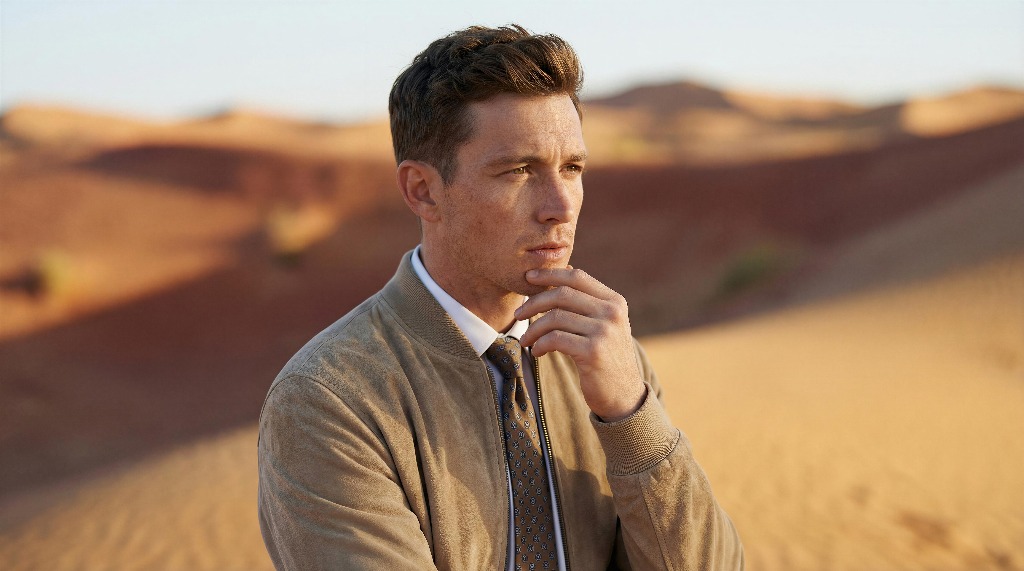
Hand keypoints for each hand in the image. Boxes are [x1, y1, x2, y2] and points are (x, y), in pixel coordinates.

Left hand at [515, 267, 646, 421]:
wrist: (623, 395)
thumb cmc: (606, 358)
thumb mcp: (603, 325)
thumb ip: (586, 303)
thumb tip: (558, 274)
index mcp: (614, 301)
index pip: (577, 277)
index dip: (550, 274)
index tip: (528, 277)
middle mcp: (612, 313)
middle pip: (562, 294)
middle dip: (534, 302)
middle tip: (518, 313)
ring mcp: (604, 332)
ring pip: (555, 318)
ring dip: (533, 328)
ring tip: (525, 339)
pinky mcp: (593, 352)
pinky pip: (555, 339)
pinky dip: (540, 344)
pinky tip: (537, 351)